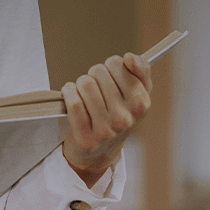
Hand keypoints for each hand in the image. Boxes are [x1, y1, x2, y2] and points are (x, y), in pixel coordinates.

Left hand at [60, 52, 152, 186]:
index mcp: (141, 103)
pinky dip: (68, 93)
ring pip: (85, 84)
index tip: (112, 74)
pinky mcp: (87, 137)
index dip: (111, 65)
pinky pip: (73, 102)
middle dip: (94, 75)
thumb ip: (141, 70)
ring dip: (79, 84)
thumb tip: (130, 58)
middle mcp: (126, 117)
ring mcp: (107, 129)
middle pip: (98, 72)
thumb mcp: (137, 93)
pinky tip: (71, 96)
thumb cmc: (118, 115)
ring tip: (84, 94)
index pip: (119, 64)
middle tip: (97, 88)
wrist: (100, 151)